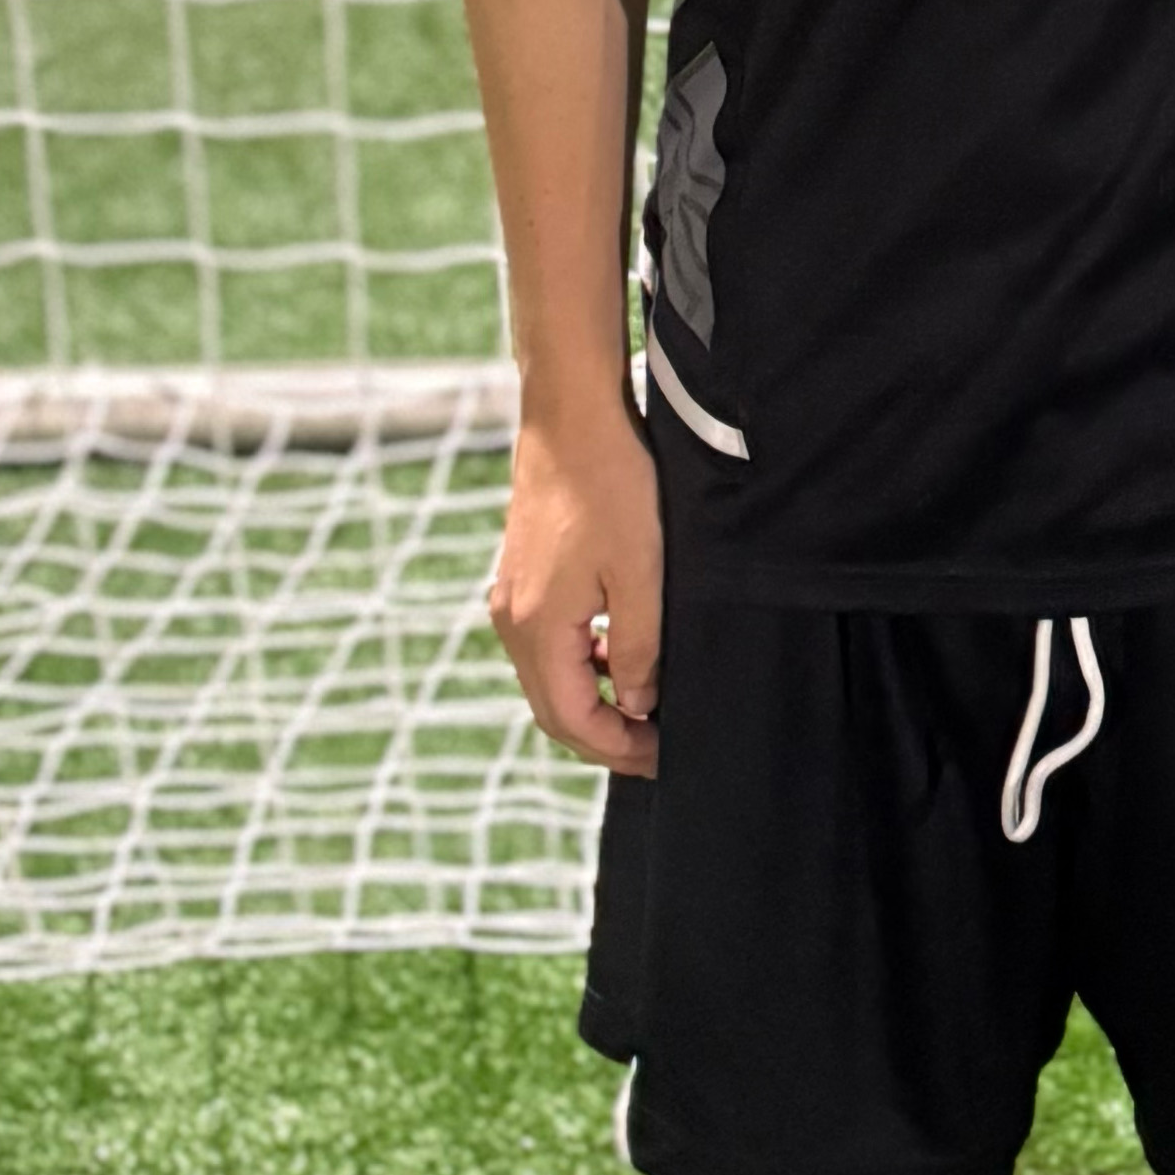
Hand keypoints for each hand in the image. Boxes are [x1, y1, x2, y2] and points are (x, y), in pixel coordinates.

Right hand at [488, 403, 663, 778]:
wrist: (573, 418)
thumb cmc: (613, 487)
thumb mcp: (642, 575)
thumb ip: (639, 650)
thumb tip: (638, 706)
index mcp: (537, 629)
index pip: (572, 720)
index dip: (618, 749)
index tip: (663, 756)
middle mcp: (512, 621)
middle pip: (554, 710)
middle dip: (606, 737)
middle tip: (658, 748)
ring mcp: (511, 600)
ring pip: (550, 680)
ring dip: (595, 703)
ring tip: (647, 711)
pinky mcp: (522, 580)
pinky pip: (548, 646)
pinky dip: (583, 666)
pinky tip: (621, 658)